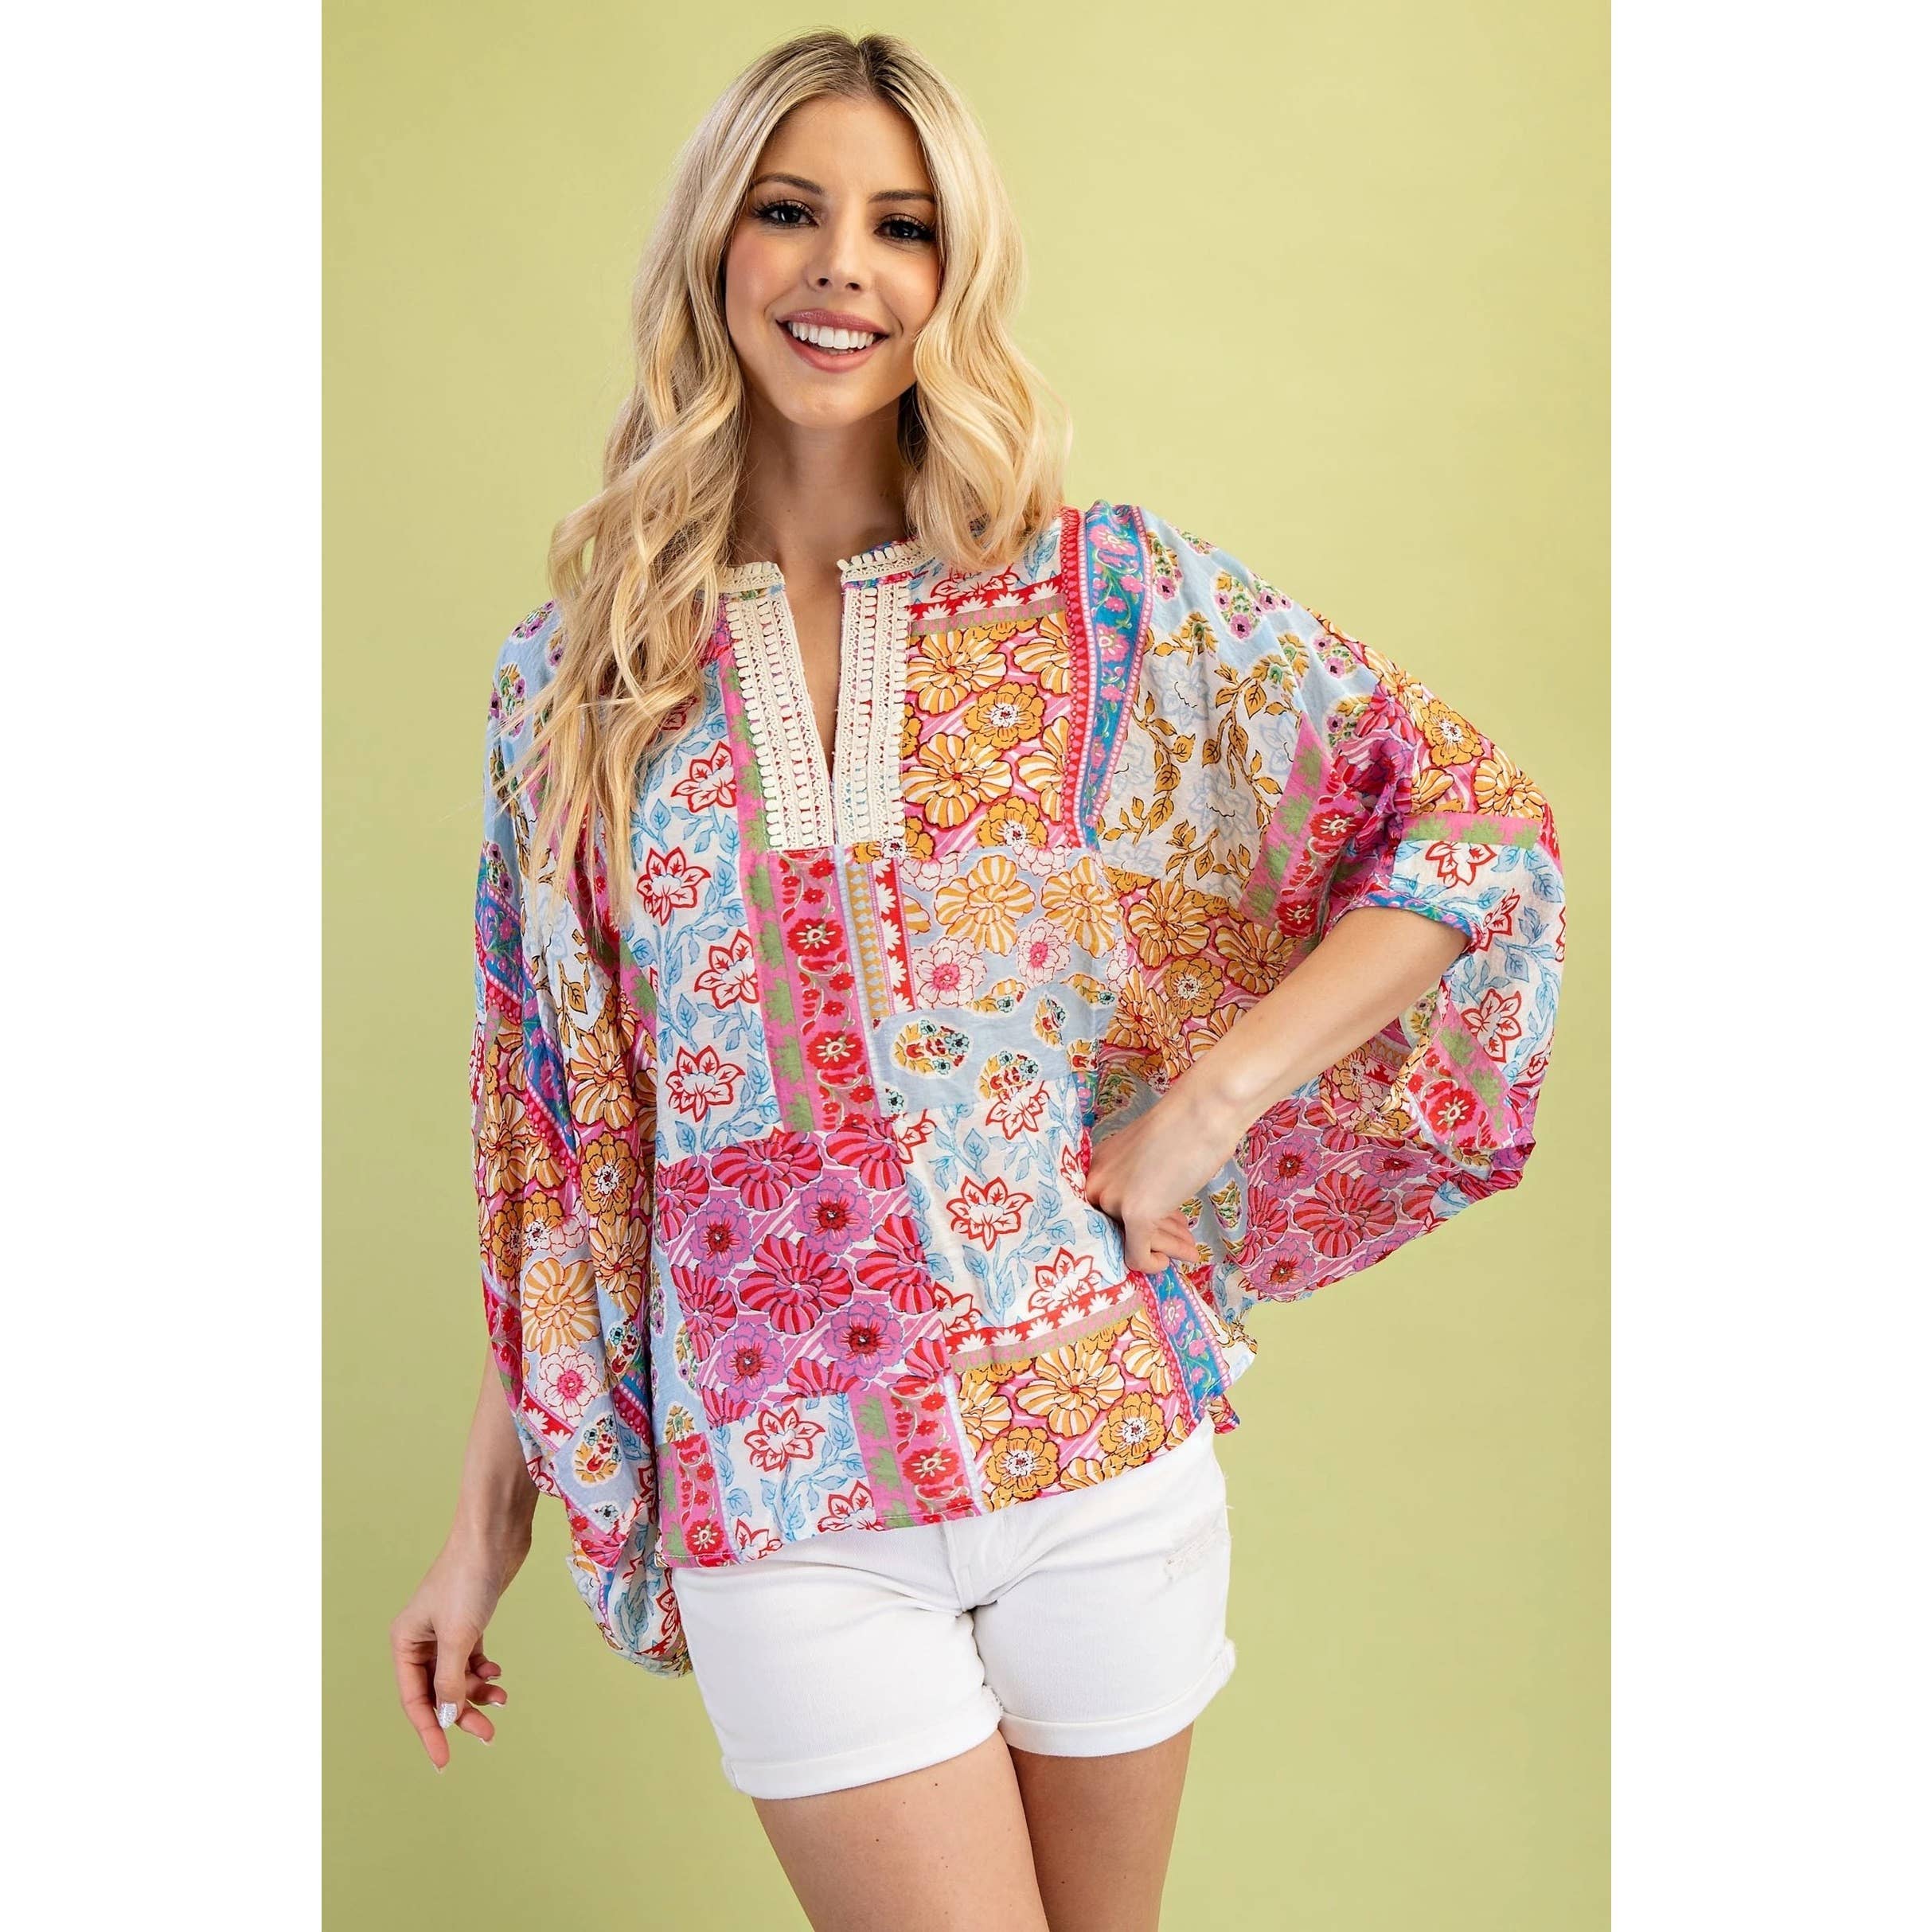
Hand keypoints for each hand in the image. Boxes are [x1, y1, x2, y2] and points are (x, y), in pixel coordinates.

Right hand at [390, 1524, 527, 1770]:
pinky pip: (471, 1660)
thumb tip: (445, 1718)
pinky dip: (483, 1673)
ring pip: (456, 1677)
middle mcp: (420, 1638)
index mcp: (404, 1642)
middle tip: (487, 1735)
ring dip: (476, 1694)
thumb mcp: (458, 1637)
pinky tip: (497, 1677)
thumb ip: (450, 1681)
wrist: (493, 1535)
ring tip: (502, 1702)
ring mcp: (445, 1630)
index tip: (443, 1762)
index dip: (428, 1732)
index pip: (413, 1700)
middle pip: (436, 1692)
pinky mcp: (469, 1621)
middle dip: (460, 1714)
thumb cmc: (469, 1579)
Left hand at [1081, 1083, 1248, 1274]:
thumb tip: (1153, 1211)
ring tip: (1190, 1248)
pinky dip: (1153, 1263)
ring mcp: (1114, 1200)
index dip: (1135, 1221)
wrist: (1203, 1113)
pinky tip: (1171, 1260)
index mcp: (1098, 1166)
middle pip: (1120, 1227)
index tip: (1163, 1226)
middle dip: (1155, 1234)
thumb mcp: (1149, 1158)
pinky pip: (1138, 1255)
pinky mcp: (1135, 1214)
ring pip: (1133, 1241)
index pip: (1109, 1209)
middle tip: (1183, 1239)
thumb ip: (1141, 1182)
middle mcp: (1097, 1183)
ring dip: (1165, 1247)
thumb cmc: (1185, 1127)